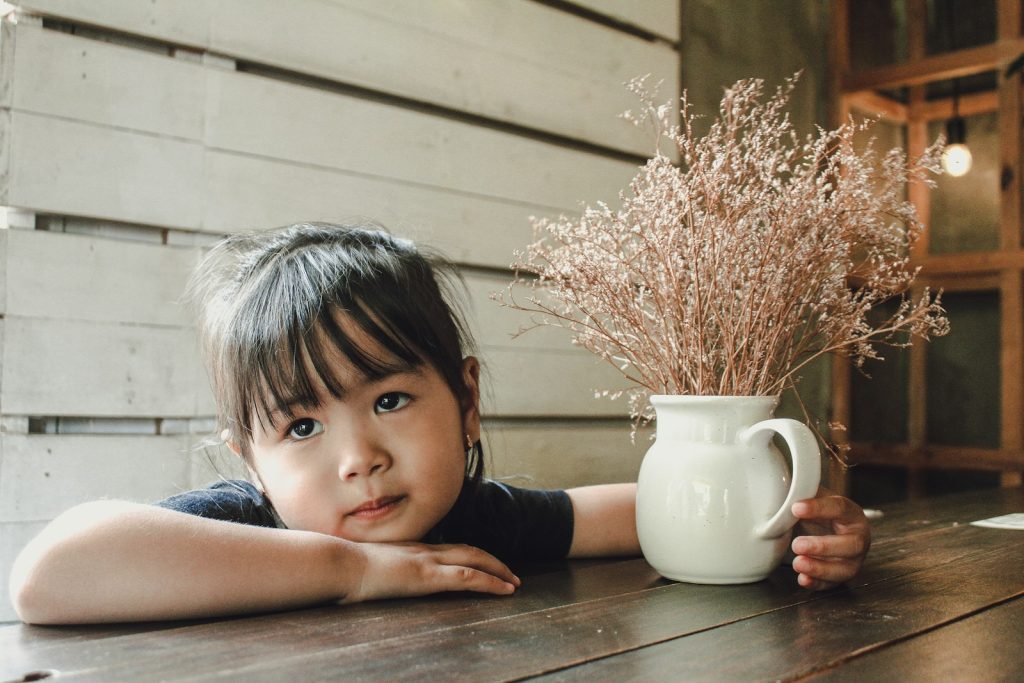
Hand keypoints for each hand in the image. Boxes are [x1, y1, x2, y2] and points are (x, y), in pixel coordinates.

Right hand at [346, 542, 520, 602]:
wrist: (341, 563)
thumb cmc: (348, 568)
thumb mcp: (370, 567)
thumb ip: (382, 569)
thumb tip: (381, 577)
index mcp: (413, 549)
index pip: (450, 548)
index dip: (472, 556)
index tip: (486, 565)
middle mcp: (425, 550)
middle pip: (469, 550)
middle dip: (493, 562)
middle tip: (511, 575)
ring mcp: (428, 561)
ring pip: (474, 561)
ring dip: (498, 571)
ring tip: (514, 584)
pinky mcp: (428, 576)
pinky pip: (467, 578)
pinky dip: (490, 582)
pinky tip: (504, 590)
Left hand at [790, 488, 870, 590]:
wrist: (829, 529)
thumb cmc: (821, 513)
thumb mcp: (815, 498)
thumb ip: (802, 490)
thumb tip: (779, 481)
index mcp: (851, 513)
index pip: (840, 508)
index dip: (819, 508)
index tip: (795, 507)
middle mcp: (858, 537)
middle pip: (850, 544)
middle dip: (823, 546)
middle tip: (797, 544)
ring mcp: (853, 559)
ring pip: (844, 569)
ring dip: (820, 568)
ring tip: (798, 563)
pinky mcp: (842, 575)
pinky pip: (833, 584)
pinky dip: (818, 583)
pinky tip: (803, 579)